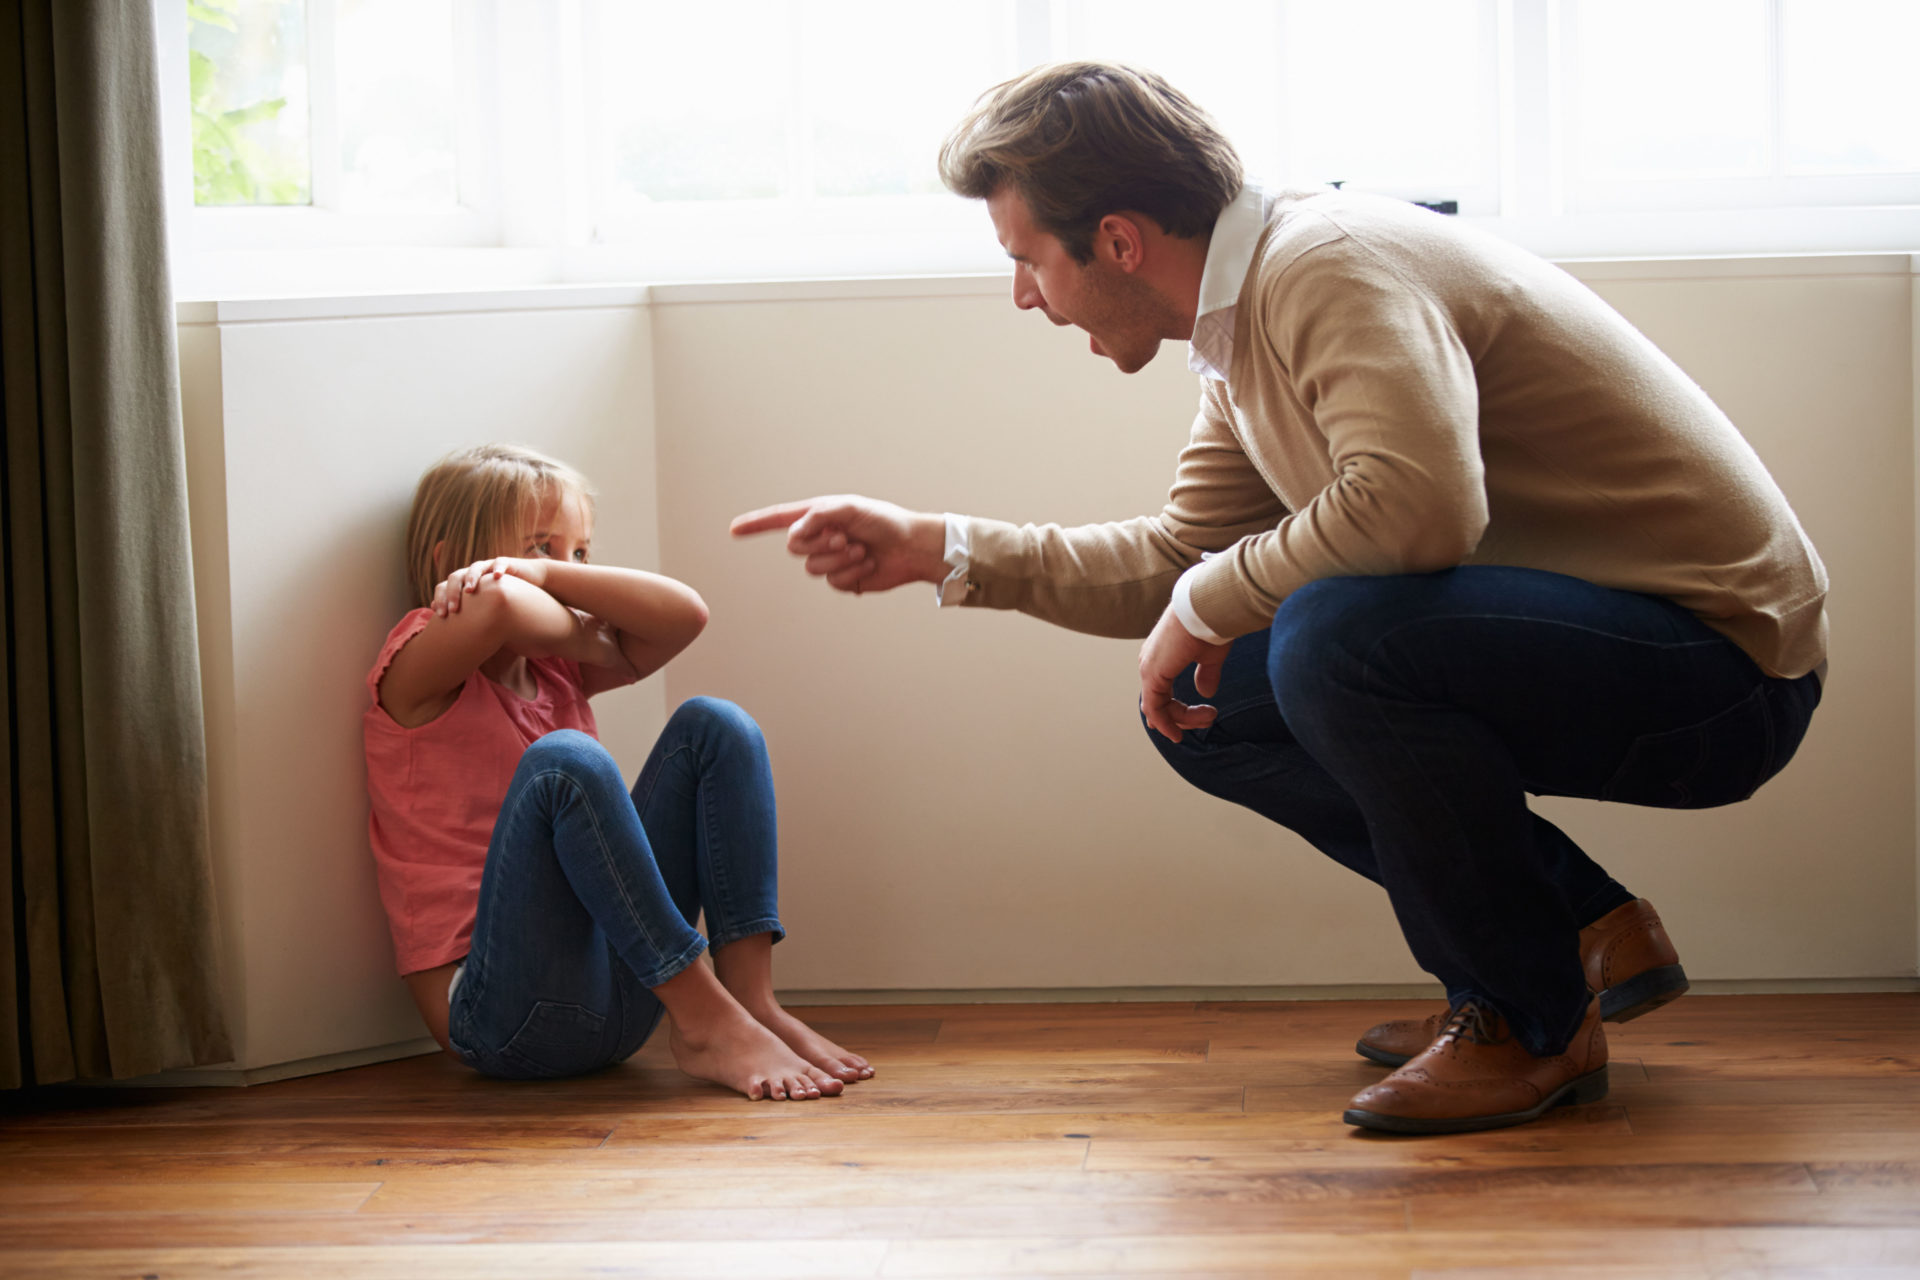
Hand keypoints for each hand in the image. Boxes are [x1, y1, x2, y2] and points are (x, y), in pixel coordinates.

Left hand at [431, 556, 545, 617]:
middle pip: (455, 577)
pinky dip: (498, 568)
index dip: (440, 599)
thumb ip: (465, 613)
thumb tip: (442, 621)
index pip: (444, 587)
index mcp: (463, 583)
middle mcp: (473, 573)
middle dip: (452, 592)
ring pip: (475, 567)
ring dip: (471, 577)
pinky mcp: (506, 563)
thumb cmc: (502, 599)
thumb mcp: (482, 607)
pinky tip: (497, 577)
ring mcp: (489, 566)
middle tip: (453, 610)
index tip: (441, 616)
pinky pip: (500, 563)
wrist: (528, 582)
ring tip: (469, 590)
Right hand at [730, 495, 946, 593]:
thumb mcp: (851, 508)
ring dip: (838, 560)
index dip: (755, 525)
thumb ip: (819, 515)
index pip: (780, 519)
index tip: (733, 530)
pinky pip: (832, 582)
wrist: (911, 547)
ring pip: (812, 568)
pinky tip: (868, 564)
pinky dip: (851, 573)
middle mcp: (821, 536)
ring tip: (861, 551)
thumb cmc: (885, 521)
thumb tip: (795, 530)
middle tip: (844, 537)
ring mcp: (830, 559)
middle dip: (819, 543)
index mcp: (820, 515)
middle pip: (794, 547)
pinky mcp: (843, 578)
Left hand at [1139, 603, 1230, 742]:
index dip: (1174, 710)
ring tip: (1208, 717)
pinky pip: (1154, 708)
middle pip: (1157, 702)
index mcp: (1162, 655)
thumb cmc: (1211, 623)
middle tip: (1209, 718)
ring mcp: (1149, 668)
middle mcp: (1150, 662)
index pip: (1160, 690)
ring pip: (1156, 708)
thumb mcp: (1210, 655)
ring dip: (1181, 720)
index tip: (1198, 718)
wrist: (1208, 606)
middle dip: (1182, 717)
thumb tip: (1206, 691)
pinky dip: (1165, 724)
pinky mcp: (1152, 675)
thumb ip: (1206, 674)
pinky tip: (1178, 734)